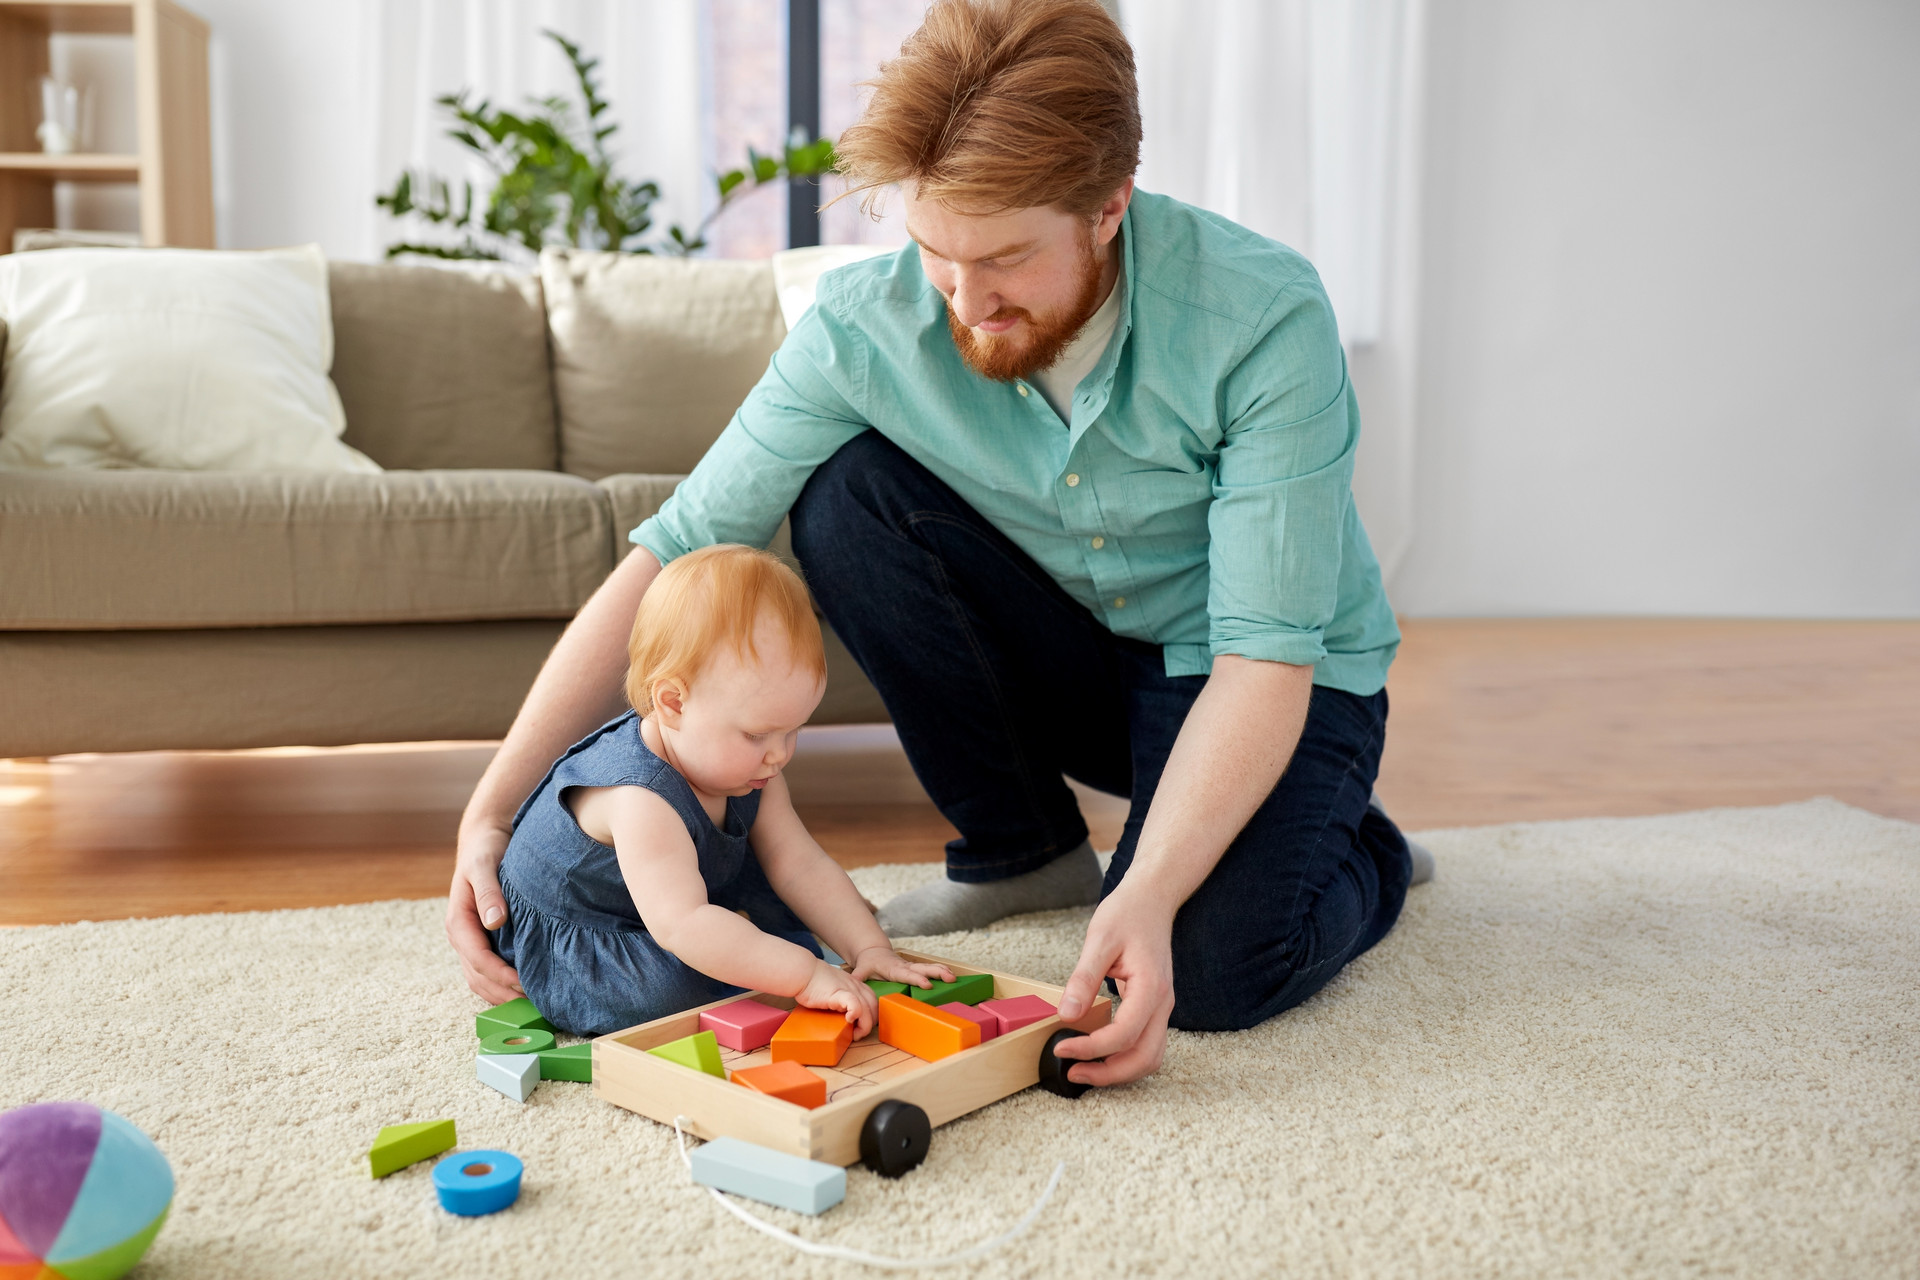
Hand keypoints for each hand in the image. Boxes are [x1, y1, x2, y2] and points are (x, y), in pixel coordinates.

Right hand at [446, 817, 522, 1004]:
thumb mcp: (484, 865)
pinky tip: (524, 991)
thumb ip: (489, 892)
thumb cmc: (485, 851)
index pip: (477, 959)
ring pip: (481, 980)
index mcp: (458, 922)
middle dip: (502, 993)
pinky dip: (503, 986)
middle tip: (534, 1004)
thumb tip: (494, 921)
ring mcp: (470, 942)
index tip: (523, 984)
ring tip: (531, 1004)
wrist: (483, 841)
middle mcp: (461, 937)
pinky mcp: (482, 942)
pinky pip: (488, 972)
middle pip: (477, 978)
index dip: (499, 975)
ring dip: (502, 995)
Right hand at [796, 960, 879, 1036]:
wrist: (803, 972)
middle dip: (870, 1024)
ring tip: (854, 1034)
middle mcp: (856, 986)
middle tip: (858, 1033)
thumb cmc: (814, 982)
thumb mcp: (836, 988)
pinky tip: (849, 1020)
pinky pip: (856, 1005)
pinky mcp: (840, 994)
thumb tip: (844, 1014)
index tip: (861, 1025)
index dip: (871, 1016)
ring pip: (868, 1010)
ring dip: (864, 1026)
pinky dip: (856, 1015)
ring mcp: (850, 989)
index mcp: (856, 985)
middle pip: (875, 1008)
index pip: (873, 1002)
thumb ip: (844, 998)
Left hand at [846, 946, 952, 990]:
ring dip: (941, 971)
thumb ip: (857, 979)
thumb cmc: (868, 964)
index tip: (927, 983)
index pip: (905, 974)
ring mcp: (911, 966)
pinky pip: (930, 968)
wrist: (874, 952)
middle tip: (948, 978)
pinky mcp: (916, 968)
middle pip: (922, 968)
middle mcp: (904, 966)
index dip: (916, 978)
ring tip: (953, 977)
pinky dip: (941, 970)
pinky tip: (952, 975)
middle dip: (936, 973)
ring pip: (928, 967)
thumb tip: (851, 990)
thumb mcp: (860, 971)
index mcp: (892, 968)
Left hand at [1052, 885, 1176, 1086]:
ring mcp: (1162, 1008)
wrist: (1152, 899)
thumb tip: (1066, 1015)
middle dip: (1108, 1074)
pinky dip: (1124, 1057)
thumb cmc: (1127, 914)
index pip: (1123, 1035)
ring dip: (1119, 1071)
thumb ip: (1083, 980)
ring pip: (1149, 1057)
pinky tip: (1098, 1053)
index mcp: (1151, 988)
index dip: (1091, 1049)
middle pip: (1144, 1058)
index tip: (1060, 1047)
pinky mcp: (1154, 1007)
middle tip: (1072, 1072)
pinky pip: (1145, 1044)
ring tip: (1083, 1069)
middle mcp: (1162, 1004)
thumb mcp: (1099, 941)